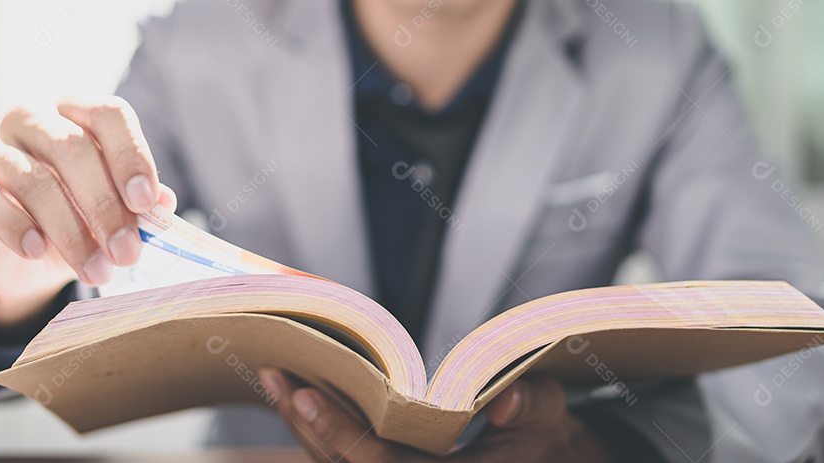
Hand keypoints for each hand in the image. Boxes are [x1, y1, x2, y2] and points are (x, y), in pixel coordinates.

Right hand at [0, 95, 175, 328]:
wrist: (23, 262)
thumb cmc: (78, 221)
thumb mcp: (114, 215)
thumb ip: (137, 205)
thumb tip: (165, 204)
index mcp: (75, 112)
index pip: (107, 114)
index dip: (130, 156)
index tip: (146, 202)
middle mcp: (30, 119)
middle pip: (71, 147)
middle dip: (105, 206)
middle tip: (127, 252)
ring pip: (31, 178)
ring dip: (69, 231)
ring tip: (96, 269)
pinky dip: (13, 225)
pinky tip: (36, 252)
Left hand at [258, 369, 613, 461]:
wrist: (542, 461)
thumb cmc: (541, 435)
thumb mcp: (551, 414)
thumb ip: (533, 405)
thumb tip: (502, 403)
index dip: (340, 433)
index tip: (307, 393)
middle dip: (304, 422)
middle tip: (273, 370)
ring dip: (301, 424)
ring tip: (273, 374)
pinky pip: (340, 458)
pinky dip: (317, 428)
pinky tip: (295, 392)